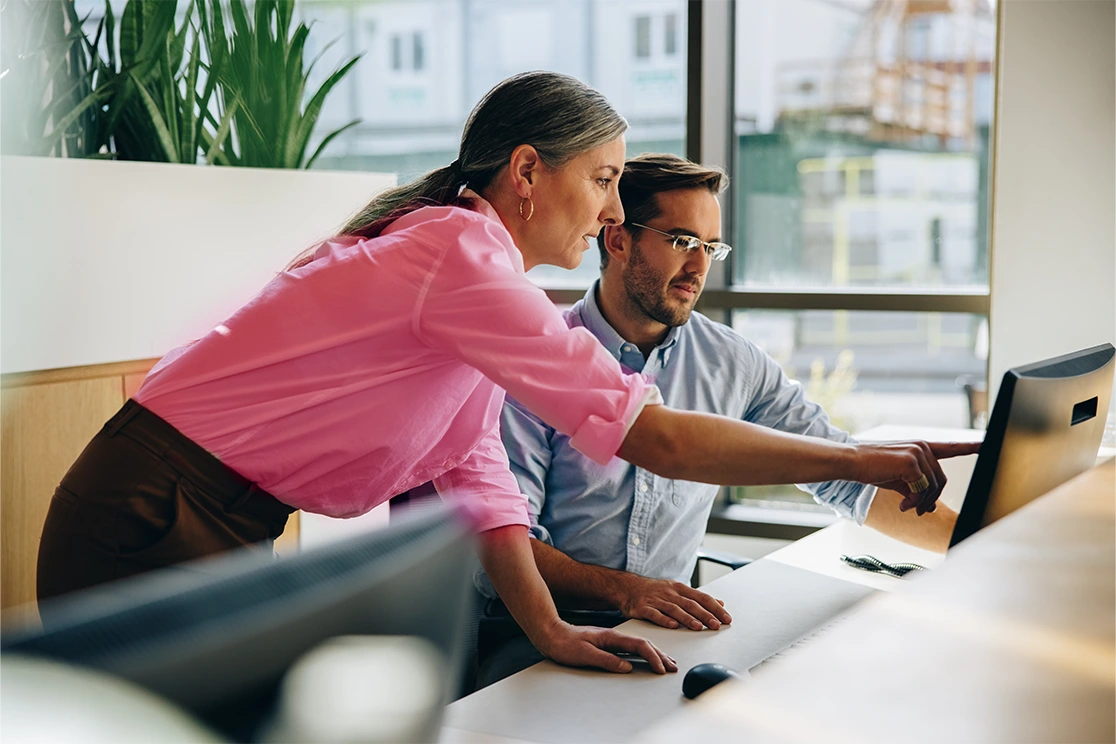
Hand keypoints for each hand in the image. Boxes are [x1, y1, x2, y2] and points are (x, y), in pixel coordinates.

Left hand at [533, 620, 677, 673]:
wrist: (551, 634)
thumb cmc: (565, 644)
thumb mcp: (585, 654)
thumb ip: (607, 660)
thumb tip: (627, 666)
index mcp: (611, 637)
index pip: (639, 645)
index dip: (653, 657)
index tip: (661, 668)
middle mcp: (614, 636)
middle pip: (644, 644)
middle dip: (660, 655)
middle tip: (673, 667)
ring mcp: (611, 639)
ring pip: (639, 645)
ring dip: (655, 653)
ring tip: (667, 662)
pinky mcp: (607, 644)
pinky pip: (631, 648)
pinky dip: (644, 653)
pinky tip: (646, 657)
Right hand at [616, 575, 731, 630]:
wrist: (627, 587)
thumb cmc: (655, 591)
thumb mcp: (678, 590)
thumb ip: (698, 598)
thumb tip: (720, 603)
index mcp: (679, 588)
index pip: (701, 597)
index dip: (715, 608)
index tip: (726, 618)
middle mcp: (669, 593)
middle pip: (690, 604)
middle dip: (705, 615)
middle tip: (716, 625)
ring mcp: (656, 600)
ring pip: (674, 609)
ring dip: (687, 618)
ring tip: (698, 627)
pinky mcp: (643, 608)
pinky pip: (654, 614)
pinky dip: (664, 620)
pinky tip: (673, 625)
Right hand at [855, 441, 980, 515]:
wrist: (853, 462)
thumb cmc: (873, 469)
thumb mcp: (898, 480)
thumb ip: (917, 490)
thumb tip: (929, 508)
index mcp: (921, 448)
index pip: (952, 447)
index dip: (971, 447)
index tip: (987, 444)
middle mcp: (923, 447)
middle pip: (941, 480)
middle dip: (930, 499)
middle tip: (916, 510)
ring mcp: (918, 452)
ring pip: (933, 487)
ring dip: (920, 503)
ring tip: (905, 507)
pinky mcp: (912, 462)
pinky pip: (922, 489)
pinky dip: (913, 502)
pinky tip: (901, 505)